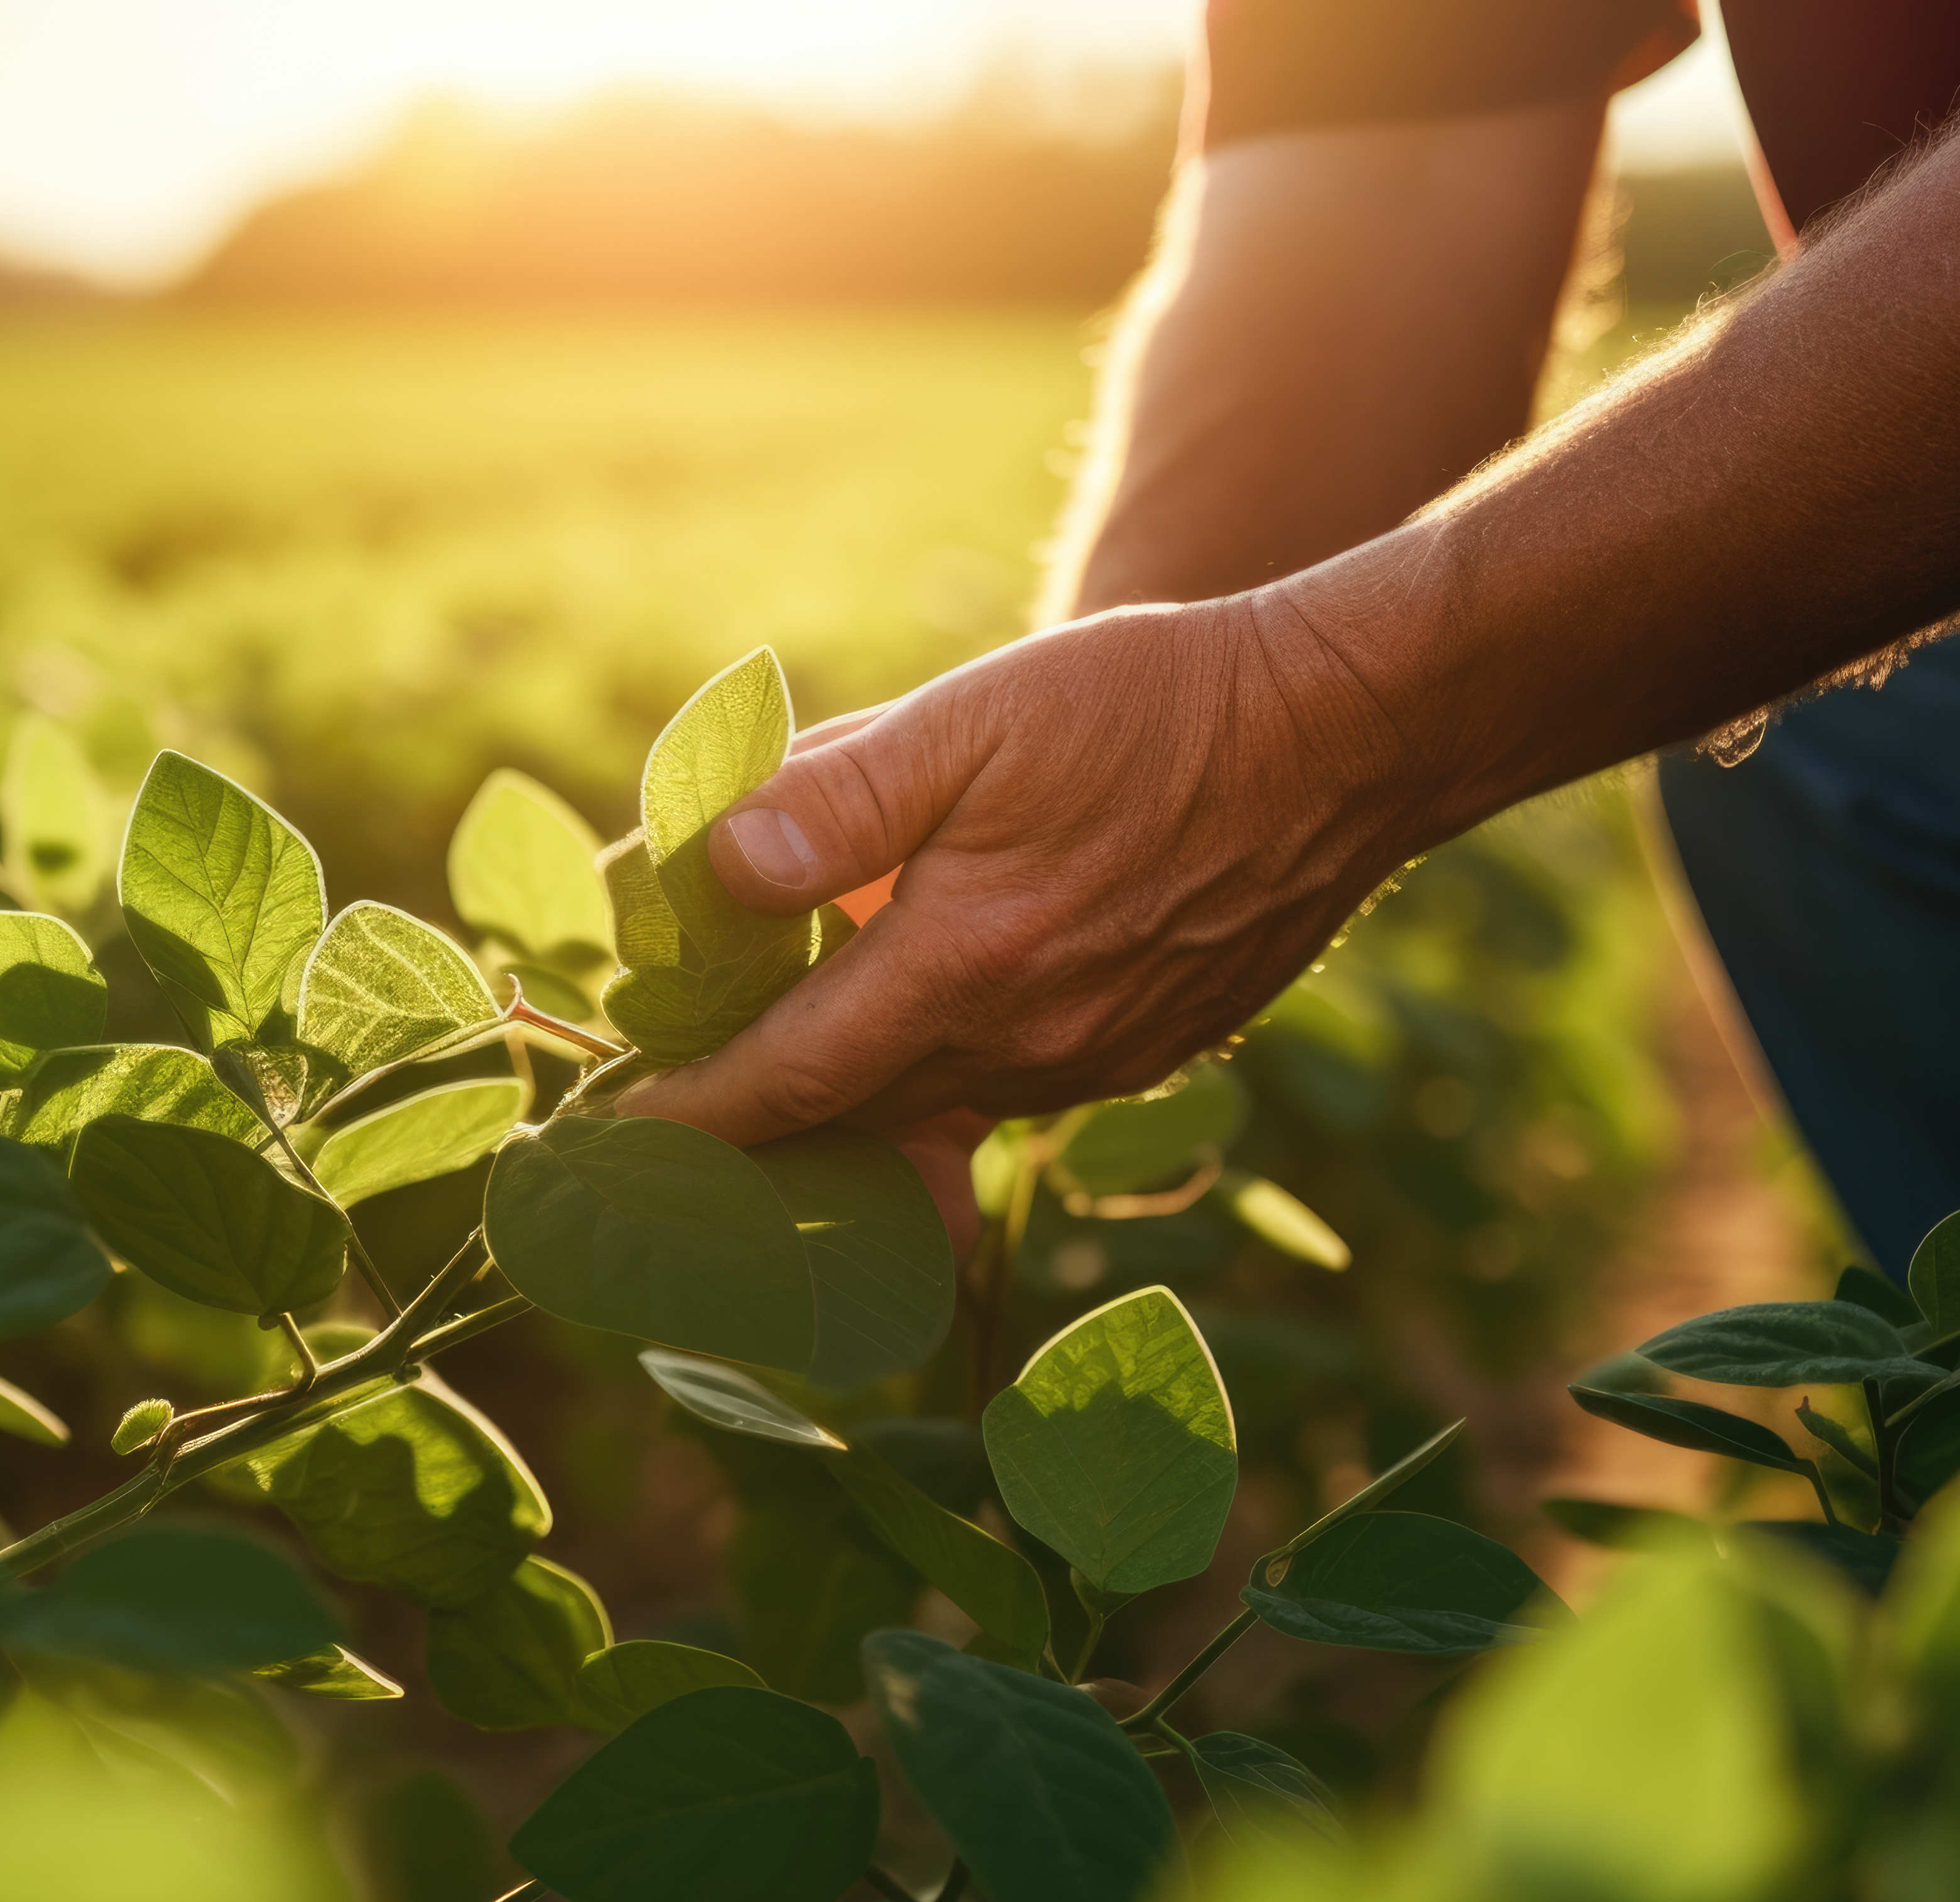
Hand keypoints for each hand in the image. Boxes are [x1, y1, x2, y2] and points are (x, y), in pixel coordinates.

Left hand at [617, 595, 1421, 1144]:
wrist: (1348, 732)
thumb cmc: (1154, 704)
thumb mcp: (977, 719)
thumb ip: (838, 799)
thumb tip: (712, 869)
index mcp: (968, 964)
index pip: (788, 1077)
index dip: (690, 1115)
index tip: (611, 1139)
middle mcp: (1029, 1042)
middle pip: (850, 1116)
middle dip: (752, 1127)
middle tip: (662, 1121)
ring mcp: (1096, 1058)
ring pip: (932, 1105)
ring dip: (848, 1103)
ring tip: (767, 1082)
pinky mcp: (1148, 1047)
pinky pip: (1009, 1088)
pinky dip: (938, 1076)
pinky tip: (913, 1026)